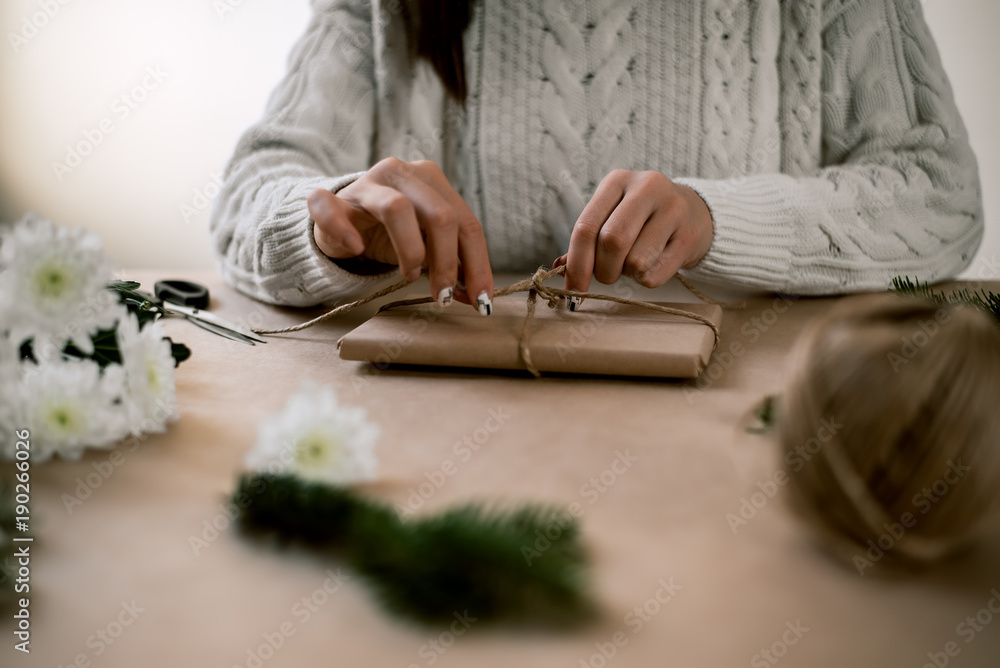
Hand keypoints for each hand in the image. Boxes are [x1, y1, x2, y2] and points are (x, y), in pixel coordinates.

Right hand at [308, 158, 493, 311]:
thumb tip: (477, 296)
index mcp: (431, 180)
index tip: (481, 301)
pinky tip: (357, 248)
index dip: (478, 265)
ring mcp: (366, 184)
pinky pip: (332, 209)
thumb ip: (452, 262)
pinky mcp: (332, 199)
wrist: (341, 221)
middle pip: (439, 215)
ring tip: (410, 275)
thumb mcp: (427, 245)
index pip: (467, 223)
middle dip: (447, 262)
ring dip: (411, 250)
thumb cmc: (392, 233)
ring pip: (397, 209)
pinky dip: (344, 230)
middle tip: (442, 295)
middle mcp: (402, 173)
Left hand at [557, 170, 713, 293]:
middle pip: (612, 242)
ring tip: (633, 264)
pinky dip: (646, 280)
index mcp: (617, 180)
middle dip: (603, 271)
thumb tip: (558, 270)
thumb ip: (586, 241)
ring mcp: (673, 209)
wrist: (695, 213)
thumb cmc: (640, 219)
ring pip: (635, 261)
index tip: (573, 289)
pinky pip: (655, 275)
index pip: (586, 226)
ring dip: (627, 275)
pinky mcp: (690, 235)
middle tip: (607, 276)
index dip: (576, 263)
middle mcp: (646, 187)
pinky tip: (653, 265)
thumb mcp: (611, 216)